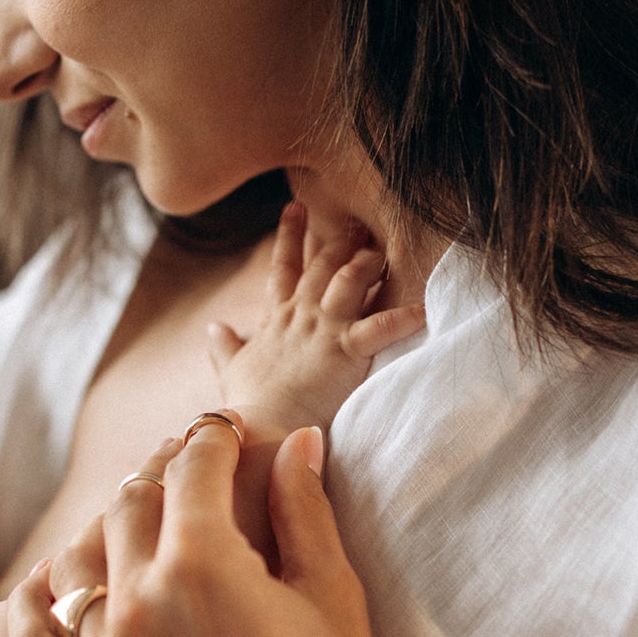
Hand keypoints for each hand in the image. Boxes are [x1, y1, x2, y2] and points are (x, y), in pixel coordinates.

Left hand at [9, 424, 450, 636]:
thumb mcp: (332, 594)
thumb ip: (303, 508)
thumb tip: (296, 441)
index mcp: (204, 565)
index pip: (193, 466)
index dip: (213, 437)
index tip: (226, 432)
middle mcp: (139, 604)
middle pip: (130, 502)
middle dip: (163, 471)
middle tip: (189, 468)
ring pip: (76, 560)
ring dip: (106, 528)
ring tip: (137, 524)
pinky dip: (34, 600)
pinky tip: (54, 579)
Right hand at [210, 200, 424, 434]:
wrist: (262, 429)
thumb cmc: (248, 404)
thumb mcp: (231, 369)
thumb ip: (222, 346)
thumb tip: (212, 327)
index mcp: (275, 320)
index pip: (282, 268)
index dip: (290, 236)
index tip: (296, 207)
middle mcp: (300, 316)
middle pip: (321, 265)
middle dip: (340, 241)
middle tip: (357, 223)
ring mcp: (323, 330)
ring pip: (349, 280)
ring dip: (368, 264)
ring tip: (384, 251)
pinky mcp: (345, 350)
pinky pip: (381, 327)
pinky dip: (405, 317)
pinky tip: (425, 308)